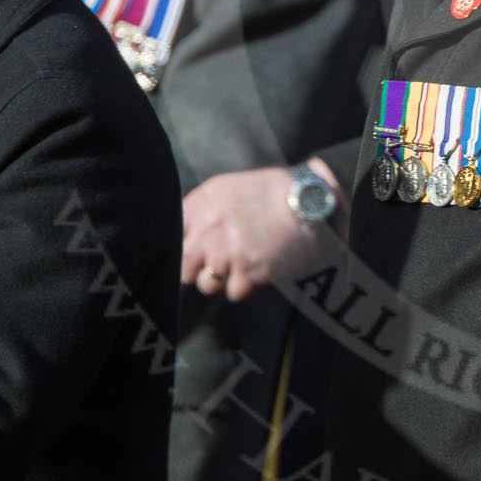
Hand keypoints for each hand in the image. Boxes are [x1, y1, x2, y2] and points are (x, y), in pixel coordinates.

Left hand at [183, 158, 343, 301]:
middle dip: (198, 270)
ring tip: (240, 266)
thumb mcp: (226, 188)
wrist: (308, 199)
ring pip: (207, 285)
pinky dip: (246, 286)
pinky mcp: (248, 271)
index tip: (193, 251)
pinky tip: (257, 270)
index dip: (183, 248)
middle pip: (184, 268)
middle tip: (218, 263)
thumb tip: (181, 233)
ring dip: (222, 281)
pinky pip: (234, 293)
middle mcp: (208, 229)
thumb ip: (199, 209)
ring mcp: (227, 252)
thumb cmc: (269, 191)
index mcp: (201, 205)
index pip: (172, 238)